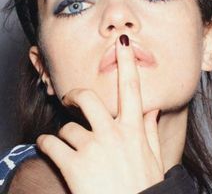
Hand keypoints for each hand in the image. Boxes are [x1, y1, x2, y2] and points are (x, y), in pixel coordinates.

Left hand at [36, 35, 163, 193]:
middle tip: (70, 99)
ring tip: (64, 143)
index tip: (122, 43)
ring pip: (68, 127)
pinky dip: (46, 144)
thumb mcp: (153, 159)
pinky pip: (52, 145)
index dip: (127, 62)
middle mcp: (113, 134)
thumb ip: (150, 131)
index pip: (131, 88)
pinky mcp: (74, 165)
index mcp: (133, 130)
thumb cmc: (145, 188)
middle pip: (88, 98)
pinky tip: (48, 148)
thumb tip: (151, 109)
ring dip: (63, 134)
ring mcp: (93, 148)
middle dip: (75, 95)